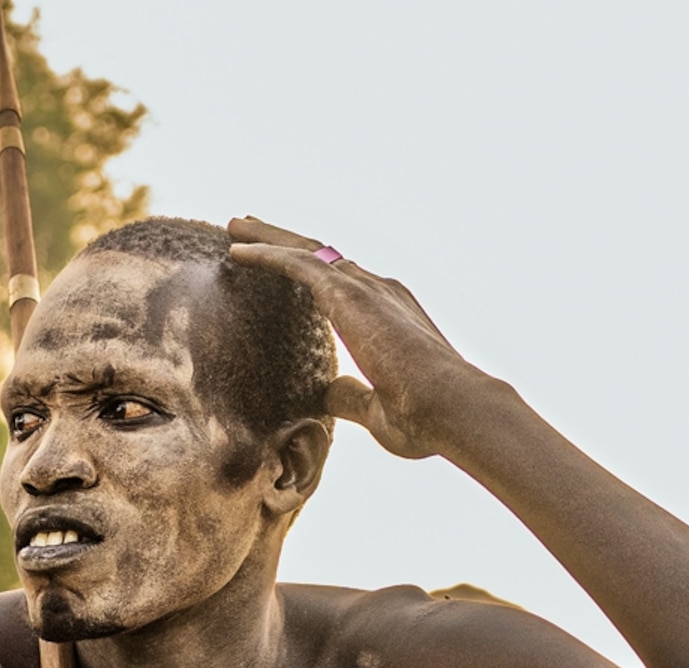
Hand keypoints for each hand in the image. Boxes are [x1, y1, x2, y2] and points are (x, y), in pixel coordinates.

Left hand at [223, 218, 496, 460]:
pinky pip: (298, 263)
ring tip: (236, 229)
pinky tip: (238, 251)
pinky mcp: (349, 295)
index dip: (310, 271)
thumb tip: (330, 391)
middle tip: (248, 232)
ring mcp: (366, 289)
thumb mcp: (376, 408)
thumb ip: (351, 396)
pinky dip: (266, 254)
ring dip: (269, 240)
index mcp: (387, 314)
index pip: (342, 284)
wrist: (452, 408)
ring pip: (307, 251)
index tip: (283, 263)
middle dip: (284, 243)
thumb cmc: (424, 417)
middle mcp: (379, 291)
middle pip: (321, 256)